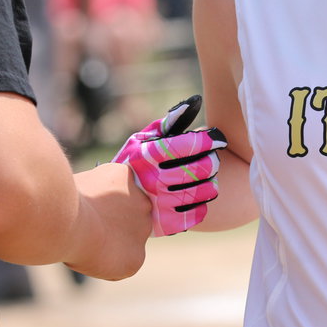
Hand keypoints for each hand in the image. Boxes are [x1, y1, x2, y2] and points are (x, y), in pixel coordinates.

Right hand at [112, 95, 226, 236]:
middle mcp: (154, 179)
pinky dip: (202, 204)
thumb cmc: (133, 163)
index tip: (217, 140)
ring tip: (206, 177)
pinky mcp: (165, 224)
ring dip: (211, 182)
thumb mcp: (143, 140)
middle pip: (202, 169)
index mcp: (149, 155)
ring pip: (204, 191)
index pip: (190, 145)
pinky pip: (198, 213)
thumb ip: (169, 122)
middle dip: (213, 161)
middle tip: (213, 159)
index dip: (210, 141)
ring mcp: (160, 204)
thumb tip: (195, 102)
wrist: (110, 202)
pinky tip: (196, 197)